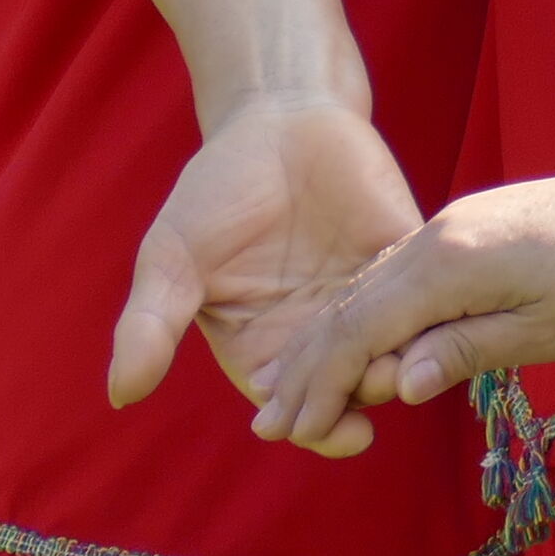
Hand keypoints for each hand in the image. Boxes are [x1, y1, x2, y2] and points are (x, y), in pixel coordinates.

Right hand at [110, 89, 418, 410]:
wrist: (276, 122)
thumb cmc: (215, 192)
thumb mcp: (173, 259)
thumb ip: (151, 326)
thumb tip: (120, 394)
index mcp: (265, 349)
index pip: (296, 409)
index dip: (314, 429)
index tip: (321, 433)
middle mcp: (321, 335)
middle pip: (353, 390)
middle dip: (364, 401)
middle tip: (370, 397)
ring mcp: (369, 298)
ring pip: (397, 350)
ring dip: (405, 362)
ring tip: (399, 364)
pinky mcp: (407, 259)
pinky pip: (428, 295)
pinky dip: (434, 311)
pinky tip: (433, 315)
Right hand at [241, 159, 554, 455]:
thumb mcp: (546, 329)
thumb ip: (466, 352)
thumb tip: (392, 386)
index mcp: (448, 266)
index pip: (360, 333)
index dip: (320, 386)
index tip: (289, 433)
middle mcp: (433, 240)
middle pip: (349, 313)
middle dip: (305, 373)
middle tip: (266, 428)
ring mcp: (444, 230)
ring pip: (366, 293)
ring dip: (324, 346)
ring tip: (289, 394)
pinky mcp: (460, 230)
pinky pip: (393, 277)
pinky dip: (361, 317)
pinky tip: (347, 346)